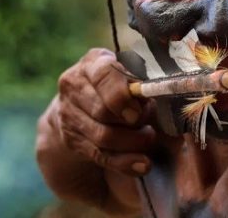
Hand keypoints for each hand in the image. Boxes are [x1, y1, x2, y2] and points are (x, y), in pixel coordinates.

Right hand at [46, 48, 157, 175]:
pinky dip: (125, 162)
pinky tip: (142, 164)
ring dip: (132, 142)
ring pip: (102, 136)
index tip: (138, 111)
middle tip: (148, 124)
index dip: (122, 95)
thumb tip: (158, 94)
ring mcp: (68, 113)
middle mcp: (74, 85)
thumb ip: (141, 83)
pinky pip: (101, 155)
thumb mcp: (129, 74)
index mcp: (92, 63)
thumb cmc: (118, 83)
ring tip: (149, 138)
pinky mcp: (72, 139)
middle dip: (131, 122)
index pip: (104, 75)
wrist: (83, 103)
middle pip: (103, 111)